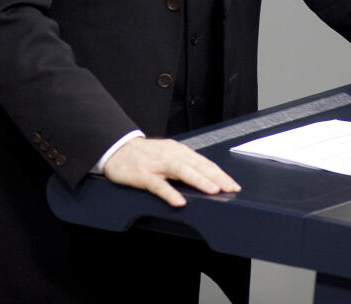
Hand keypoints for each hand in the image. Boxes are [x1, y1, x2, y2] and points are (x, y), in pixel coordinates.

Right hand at [102, 137, 240, 206]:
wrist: (117, 148)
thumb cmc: (145, 154)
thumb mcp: (168, 155)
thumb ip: (185, 164)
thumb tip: (205, 177)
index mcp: (179, 151)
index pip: (204, 163)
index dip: (220, 173)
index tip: (233, 184)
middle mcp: (171, 155)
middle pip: (197, 165)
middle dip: (216, 177)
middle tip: (231, 188)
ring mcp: (157, 165)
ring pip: (182, 171)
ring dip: (199, 180)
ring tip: (213, 190)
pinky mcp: (143, 175)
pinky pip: (158, 185)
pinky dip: (169, 193)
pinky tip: (179, 201)